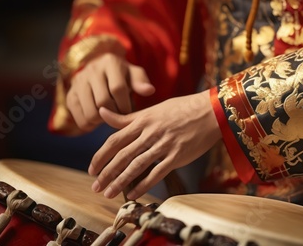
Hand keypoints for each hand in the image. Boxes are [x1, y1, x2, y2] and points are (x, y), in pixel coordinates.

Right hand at [66, 53, 154, 131]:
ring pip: (91, 112)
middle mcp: (91, 70)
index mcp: (110, 62)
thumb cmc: (121, 75)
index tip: (129, 111)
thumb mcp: (133, 74)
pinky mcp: (70, 96)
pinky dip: (90, 125)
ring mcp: (78, 83)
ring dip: (103, 121)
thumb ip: (141, 81)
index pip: (118, 88)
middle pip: (103, 101)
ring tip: (109, 116)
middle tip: (120, 116)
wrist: (99, 69)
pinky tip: (98, 119)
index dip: (126, 105)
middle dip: (115, 113)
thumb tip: (150, 90)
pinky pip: (79, 119)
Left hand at [88, 90, 221, 199]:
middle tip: (96, 187)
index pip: (115, 140)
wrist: (210, 111)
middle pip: (122, 155)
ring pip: (136, 165)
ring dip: (120, 181)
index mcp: (142, 121)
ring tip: (108, 193)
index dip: (101, 156)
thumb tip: (102, 112)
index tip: (92, 169)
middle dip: (106, 173)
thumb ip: (127, 117)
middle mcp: (150, 133)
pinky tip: (133, 194)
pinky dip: (143, 184)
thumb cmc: (181, 109)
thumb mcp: (152, 110)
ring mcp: (164, 145)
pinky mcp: (177, 156)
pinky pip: (156, 173)